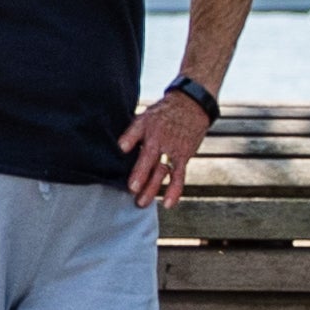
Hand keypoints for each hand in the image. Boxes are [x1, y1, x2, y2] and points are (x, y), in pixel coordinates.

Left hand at [118, 89, 216, 207]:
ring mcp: (172, 149)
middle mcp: (160, 139)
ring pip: (162, 171)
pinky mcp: (183, 157)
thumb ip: (131, 133)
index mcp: (147, 127)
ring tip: (142, 203)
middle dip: (141, 174)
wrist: (191, 106)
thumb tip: (119, 148)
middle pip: (149, 158)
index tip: (121, 151)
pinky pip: (179, 176)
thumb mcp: (144, 116)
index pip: (136, 135)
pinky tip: (167, 204)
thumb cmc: (162, 114)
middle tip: (132, 190)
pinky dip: (174, 190)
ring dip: (153, 187)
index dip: (129, 142)